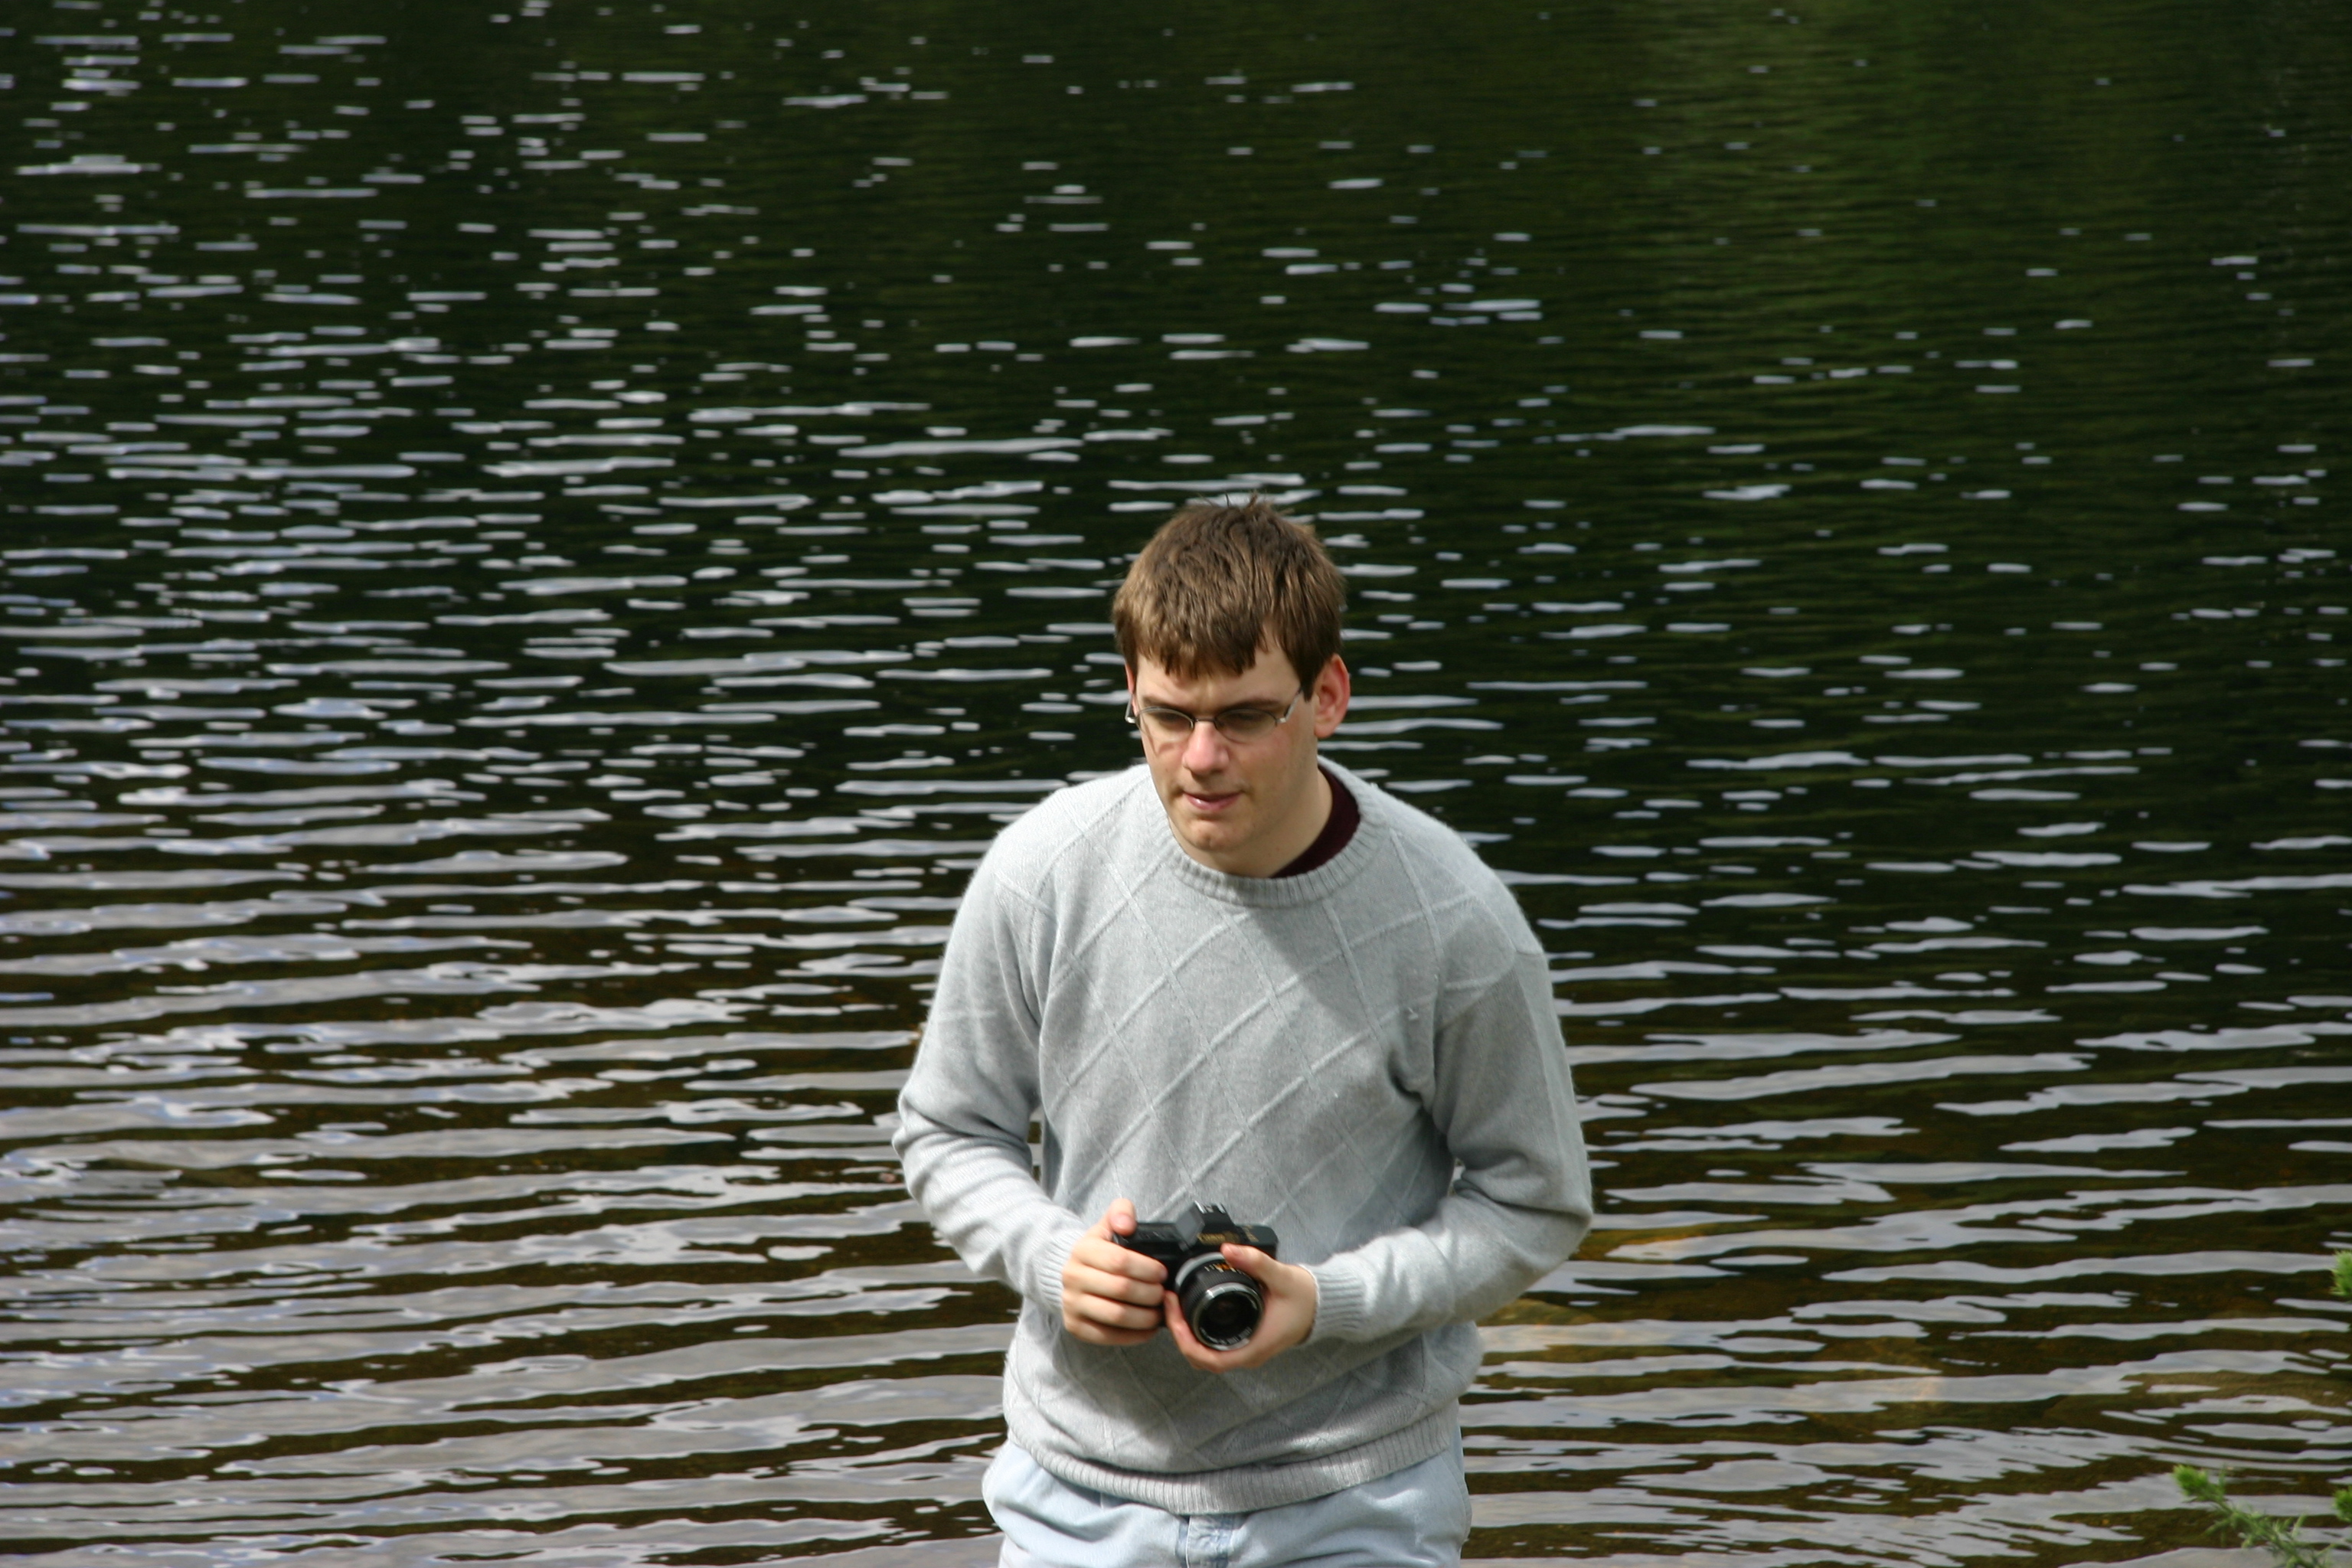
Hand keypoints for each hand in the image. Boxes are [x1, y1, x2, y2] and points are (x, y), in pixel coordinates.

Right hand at [1060, 1198, 1165, 1346]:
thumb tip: (1127, 1224)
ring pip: (1117, 1315)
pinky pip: (1108, 1336)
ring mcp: (1072, 1304)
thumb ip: (1121, 1212)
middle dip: (1150, 1292)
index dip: (1147, 1268)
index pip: (1120, 1261)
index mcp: (1083, 1250)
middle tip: (1163, 1292)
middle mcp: (1072, 1277)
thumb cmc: (1099, 1250)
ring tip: (1159, 1310)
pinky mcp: (1075, 1326)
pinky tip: (1148, 1328)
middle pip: (1121, 1289)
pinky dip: (1134, 1335)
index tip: (1161, 1272)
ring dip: (1145, 1316)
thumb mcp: (1108, 1224)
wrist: (1073, 1273)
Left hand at [1165, 1244, 1317, 1372]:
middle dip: (1179, 1334)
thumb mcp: (1281, 1277)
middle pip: (1200, 1358)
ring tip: (1176, 1305)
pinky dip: (1198, 1333)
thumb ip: (1256, 1262)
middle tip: (1170, 1303)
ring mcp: (1245, 1350)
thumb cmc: (1304, 1298)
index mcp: (1253, 1348)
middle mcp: (1247, 1354)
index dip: (1185, 1341)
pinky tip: (1191, 1311)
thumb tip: (1229, 1250)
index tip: (1175, 1314)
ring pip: (1205, 1354)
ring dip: (1186, 1334)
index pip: (1208, 1359)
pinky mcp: (1245, 1341)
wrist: (1322, 1305)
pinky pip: (1214, 1346)